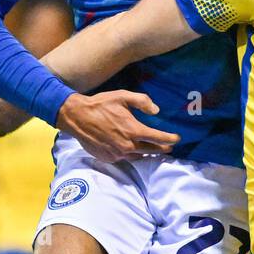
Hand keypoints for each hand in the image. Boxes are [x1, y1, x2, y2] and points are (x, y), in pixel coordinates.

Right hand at [56, 91, 179, 162]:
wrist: (76, 117)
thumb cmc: (100, 104)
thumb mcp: (122, 96)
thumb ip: (142, 101)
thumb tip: (156, 110)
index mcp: (133, 130)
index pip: (158, 138)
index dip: (170, 139)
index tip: (177, 139)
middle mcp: (127, 145)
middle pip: (151, 150)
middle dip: (162, 148)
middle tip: (168, 147)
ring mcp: (117, 154)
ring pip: (138, 155)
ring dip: (146, 152)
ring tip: (152, 149)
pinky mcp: (109, 158)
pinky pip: (124, 157)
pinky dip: (130, 153)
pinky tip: (131, 149)